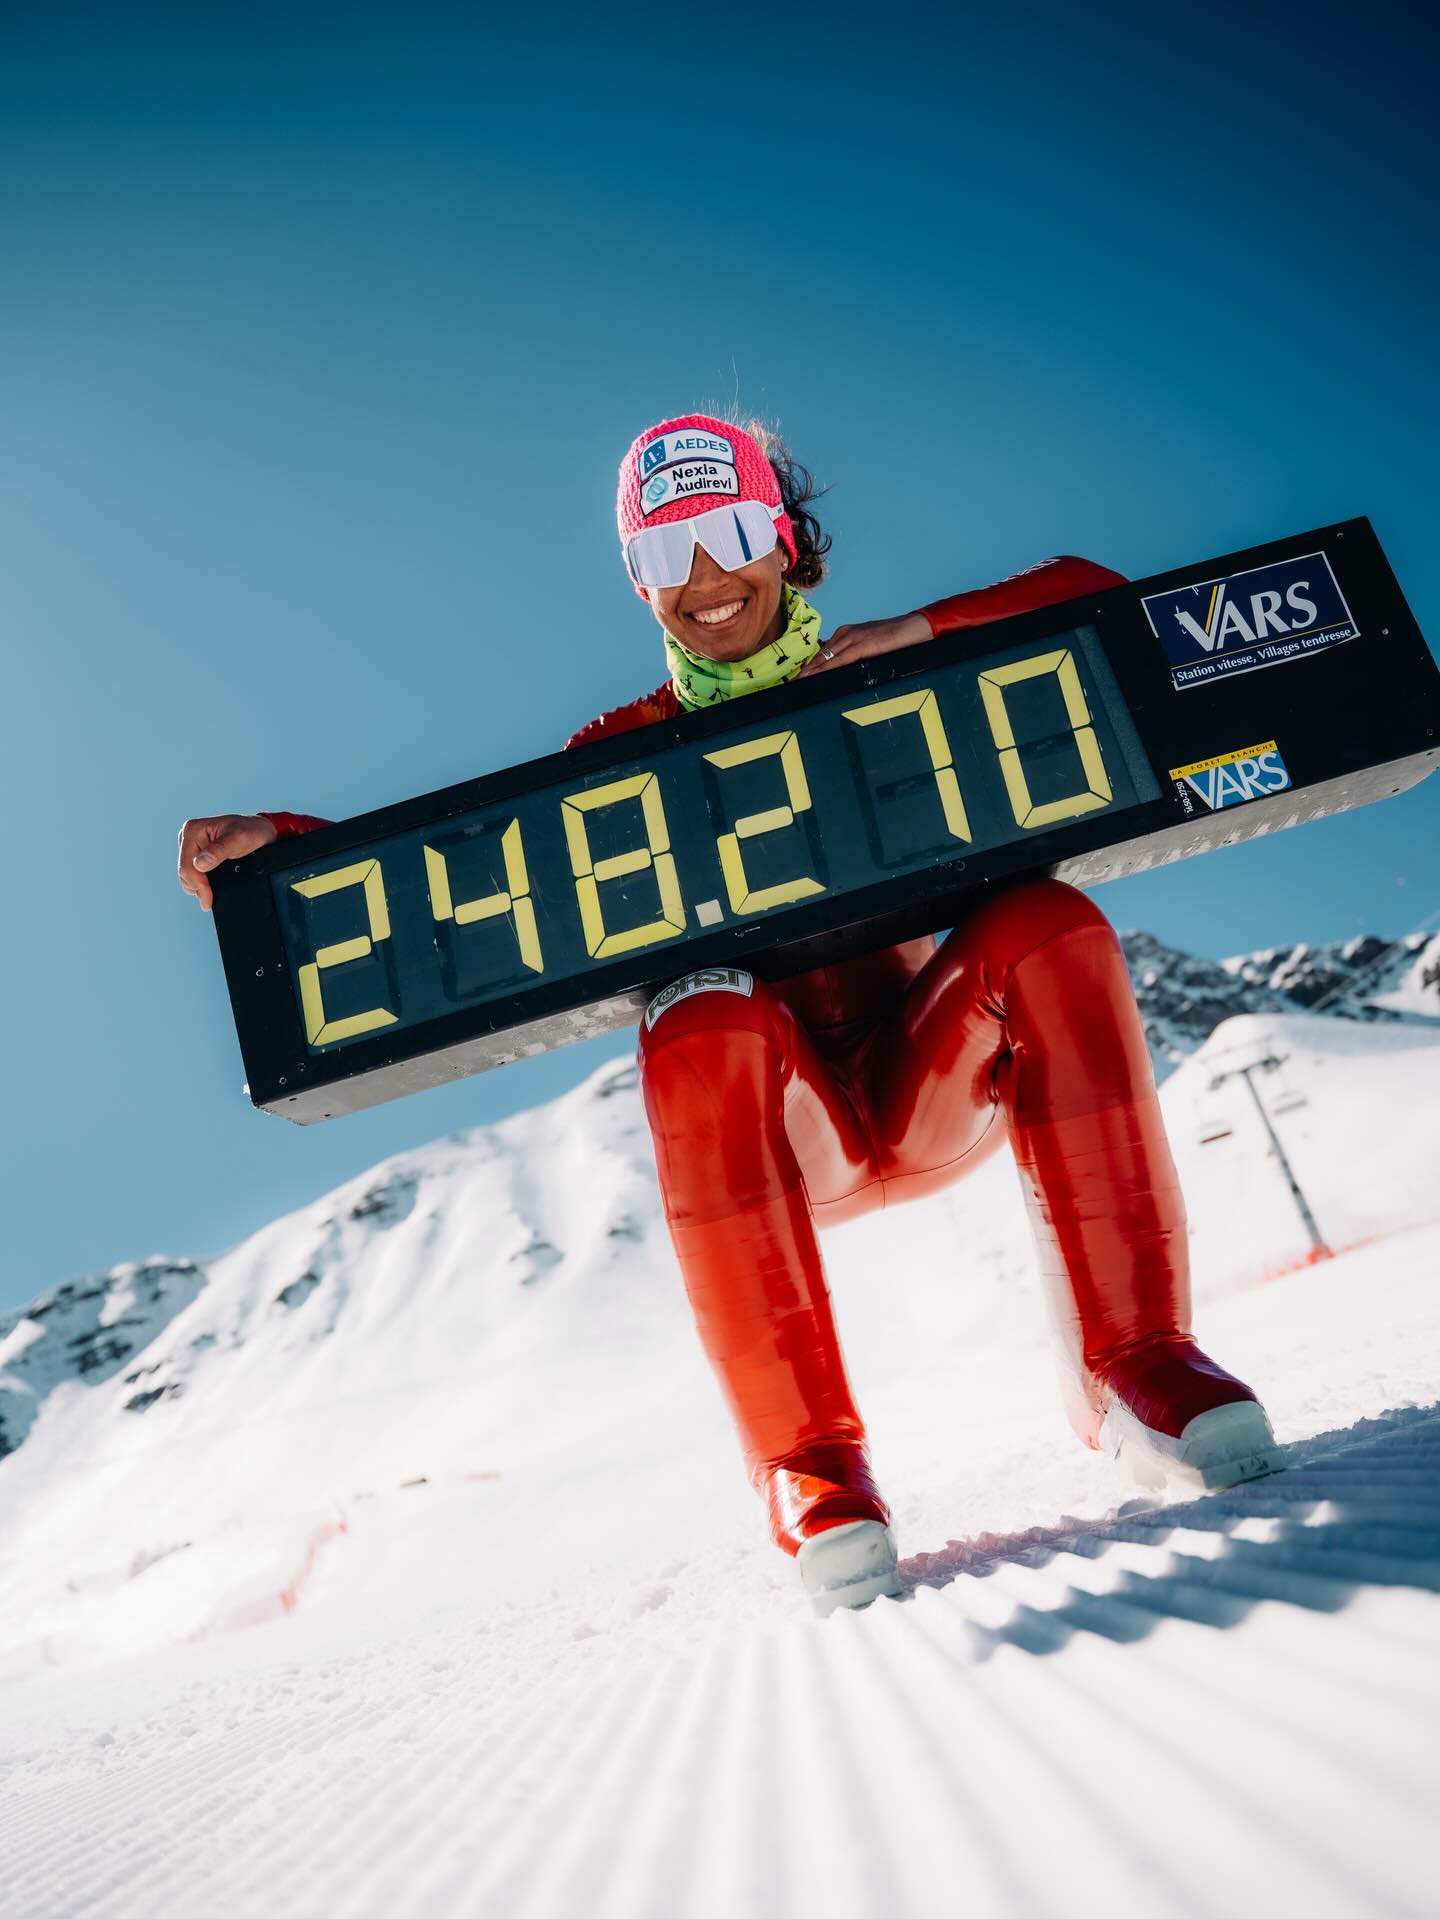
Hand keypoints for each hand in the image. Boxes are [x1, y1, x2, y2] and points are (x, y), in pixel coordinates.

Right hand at [177, 814, 277, 912]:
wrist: (260, 833)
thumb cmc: (251, 832)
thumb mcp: (238, 839)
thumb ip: (219, 850)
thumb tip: (200, 864)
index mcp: (193, 830)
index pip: (186, 865)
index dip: (197, 885)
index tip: (207, 899)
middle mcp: (188, 837)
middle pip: (184, 872)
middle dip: (197, 888)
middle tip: (209, 901)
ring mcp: (191, 847)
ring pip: (187, 875)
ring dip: (198, 887)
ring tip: (211, 894)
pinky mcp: (196, 855)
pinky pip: (193, 873)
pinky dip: (201, 883)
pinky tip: (211, 886)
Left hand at [799, 610, 932, 676]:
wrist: (915, 627)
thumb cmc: (895, 639)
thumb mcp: (871, 646)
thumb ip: (855, 654)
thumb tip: (842, 667)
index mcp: (847, 632)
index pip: (823, 650)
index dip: (809, 664)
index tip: (797, 676)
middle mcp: (847, 632)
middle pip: (820, 653)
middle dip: (806, 668)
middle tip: (791, 682)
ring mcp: (854, 637)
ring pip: (827, 655)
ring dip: (811, 669)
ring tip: (797, 681)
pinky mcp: (864, 644)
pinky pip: (841, 658)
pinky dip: (827, 667)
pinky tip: (817, 675)